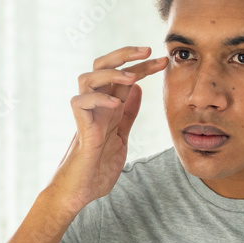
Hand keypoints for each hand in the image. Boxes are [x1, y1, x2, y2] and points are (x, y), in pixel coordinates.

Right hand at [49, 46, 167, 214]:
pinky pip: (80, 103)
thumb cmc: (97, 167)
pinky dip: (98, 99)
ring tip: (133, 77)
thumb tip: (138, 90)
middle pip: (102, 66)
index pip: (124, 76)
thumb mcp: (121, 136)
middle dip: (124, 54)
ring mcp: (86, 115)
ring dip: (111, 73)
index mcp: (108, 106)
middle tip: (148, 51)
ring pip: (88, 78)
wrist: (80, 191)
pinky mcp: (79, 129)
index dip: (143, 65)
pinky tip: (115, 104)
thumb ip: (128, 114)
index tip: (164, 61)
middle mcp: (95, 105)